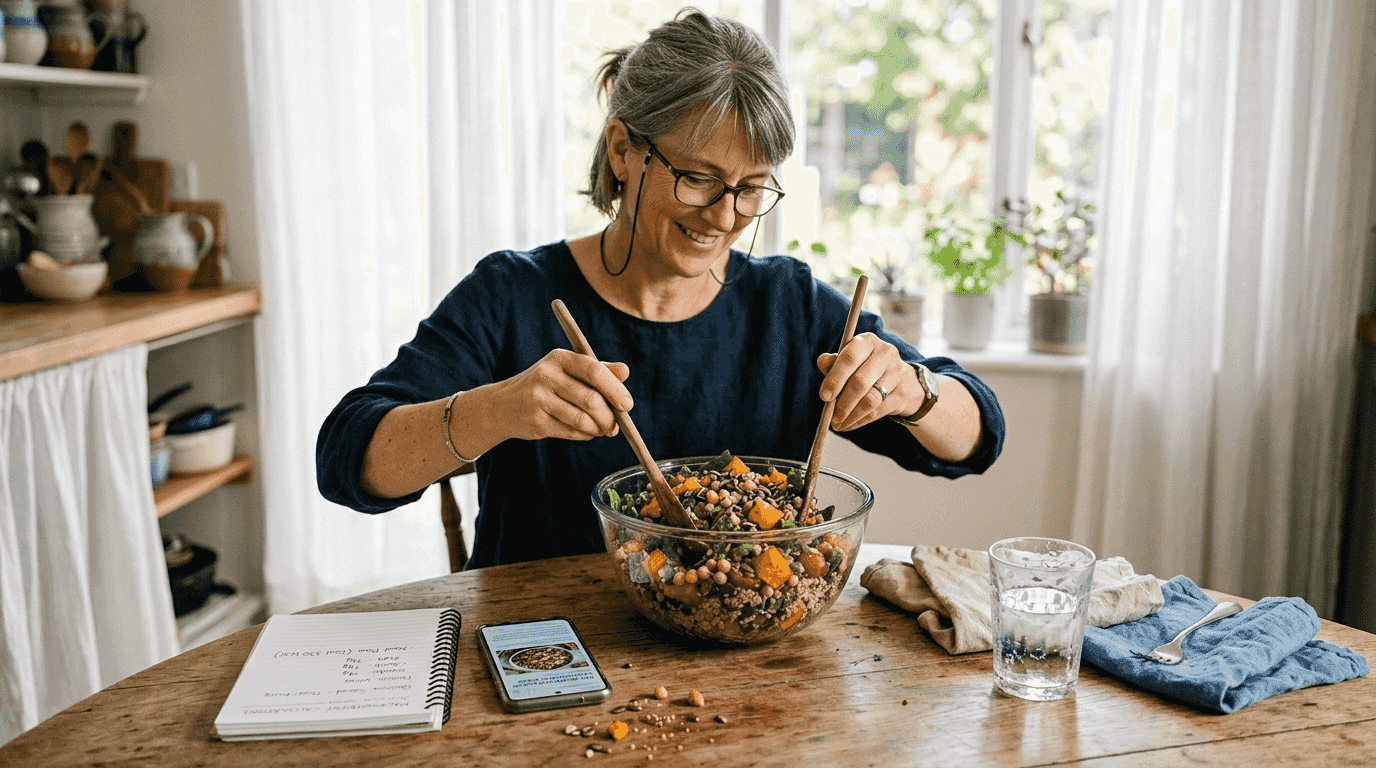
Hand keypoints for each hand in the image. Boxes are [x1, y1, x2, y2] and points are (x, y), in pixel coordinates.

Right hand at [492, 350, 631, 441]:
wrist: (504, 405)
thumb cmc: (546, 386)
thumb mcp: (568, 371)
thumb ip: (599, 370)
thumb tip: (625, 371)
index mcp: (559, 358)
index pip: (594, 371)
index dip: (615, 389)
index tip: (627, 405)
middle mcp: (546, 375)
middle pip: (591, 399)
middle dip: (609, 417)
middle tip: (616, 426)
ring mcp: (538, 399)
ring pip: (582, 419)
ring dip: (598, 428)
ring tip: (602, 430)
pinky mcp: (535, 421)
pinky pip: (571, 432)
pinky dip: (585, 435)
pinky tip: (586, 432)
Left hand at [816, 333, 917, 431]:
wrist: (900, 379)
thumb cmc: (865, 368)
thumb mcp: (848, 362)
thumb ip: (833, 363)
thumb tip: (822, 361)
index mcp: (867, 341)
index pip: (850, 358)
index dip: (835, 378)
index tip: (824, 397)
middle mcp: (885, 353)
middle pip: (861, 381)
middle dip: (843, 403)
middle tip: (831, 417)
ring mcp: (897, 372)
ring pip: (870, 399)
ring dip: (851, 415)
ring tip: (838, 424)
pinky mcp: (903, 392)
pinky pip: (879, 411)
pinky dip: (861, 421)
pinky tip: (850, 425)